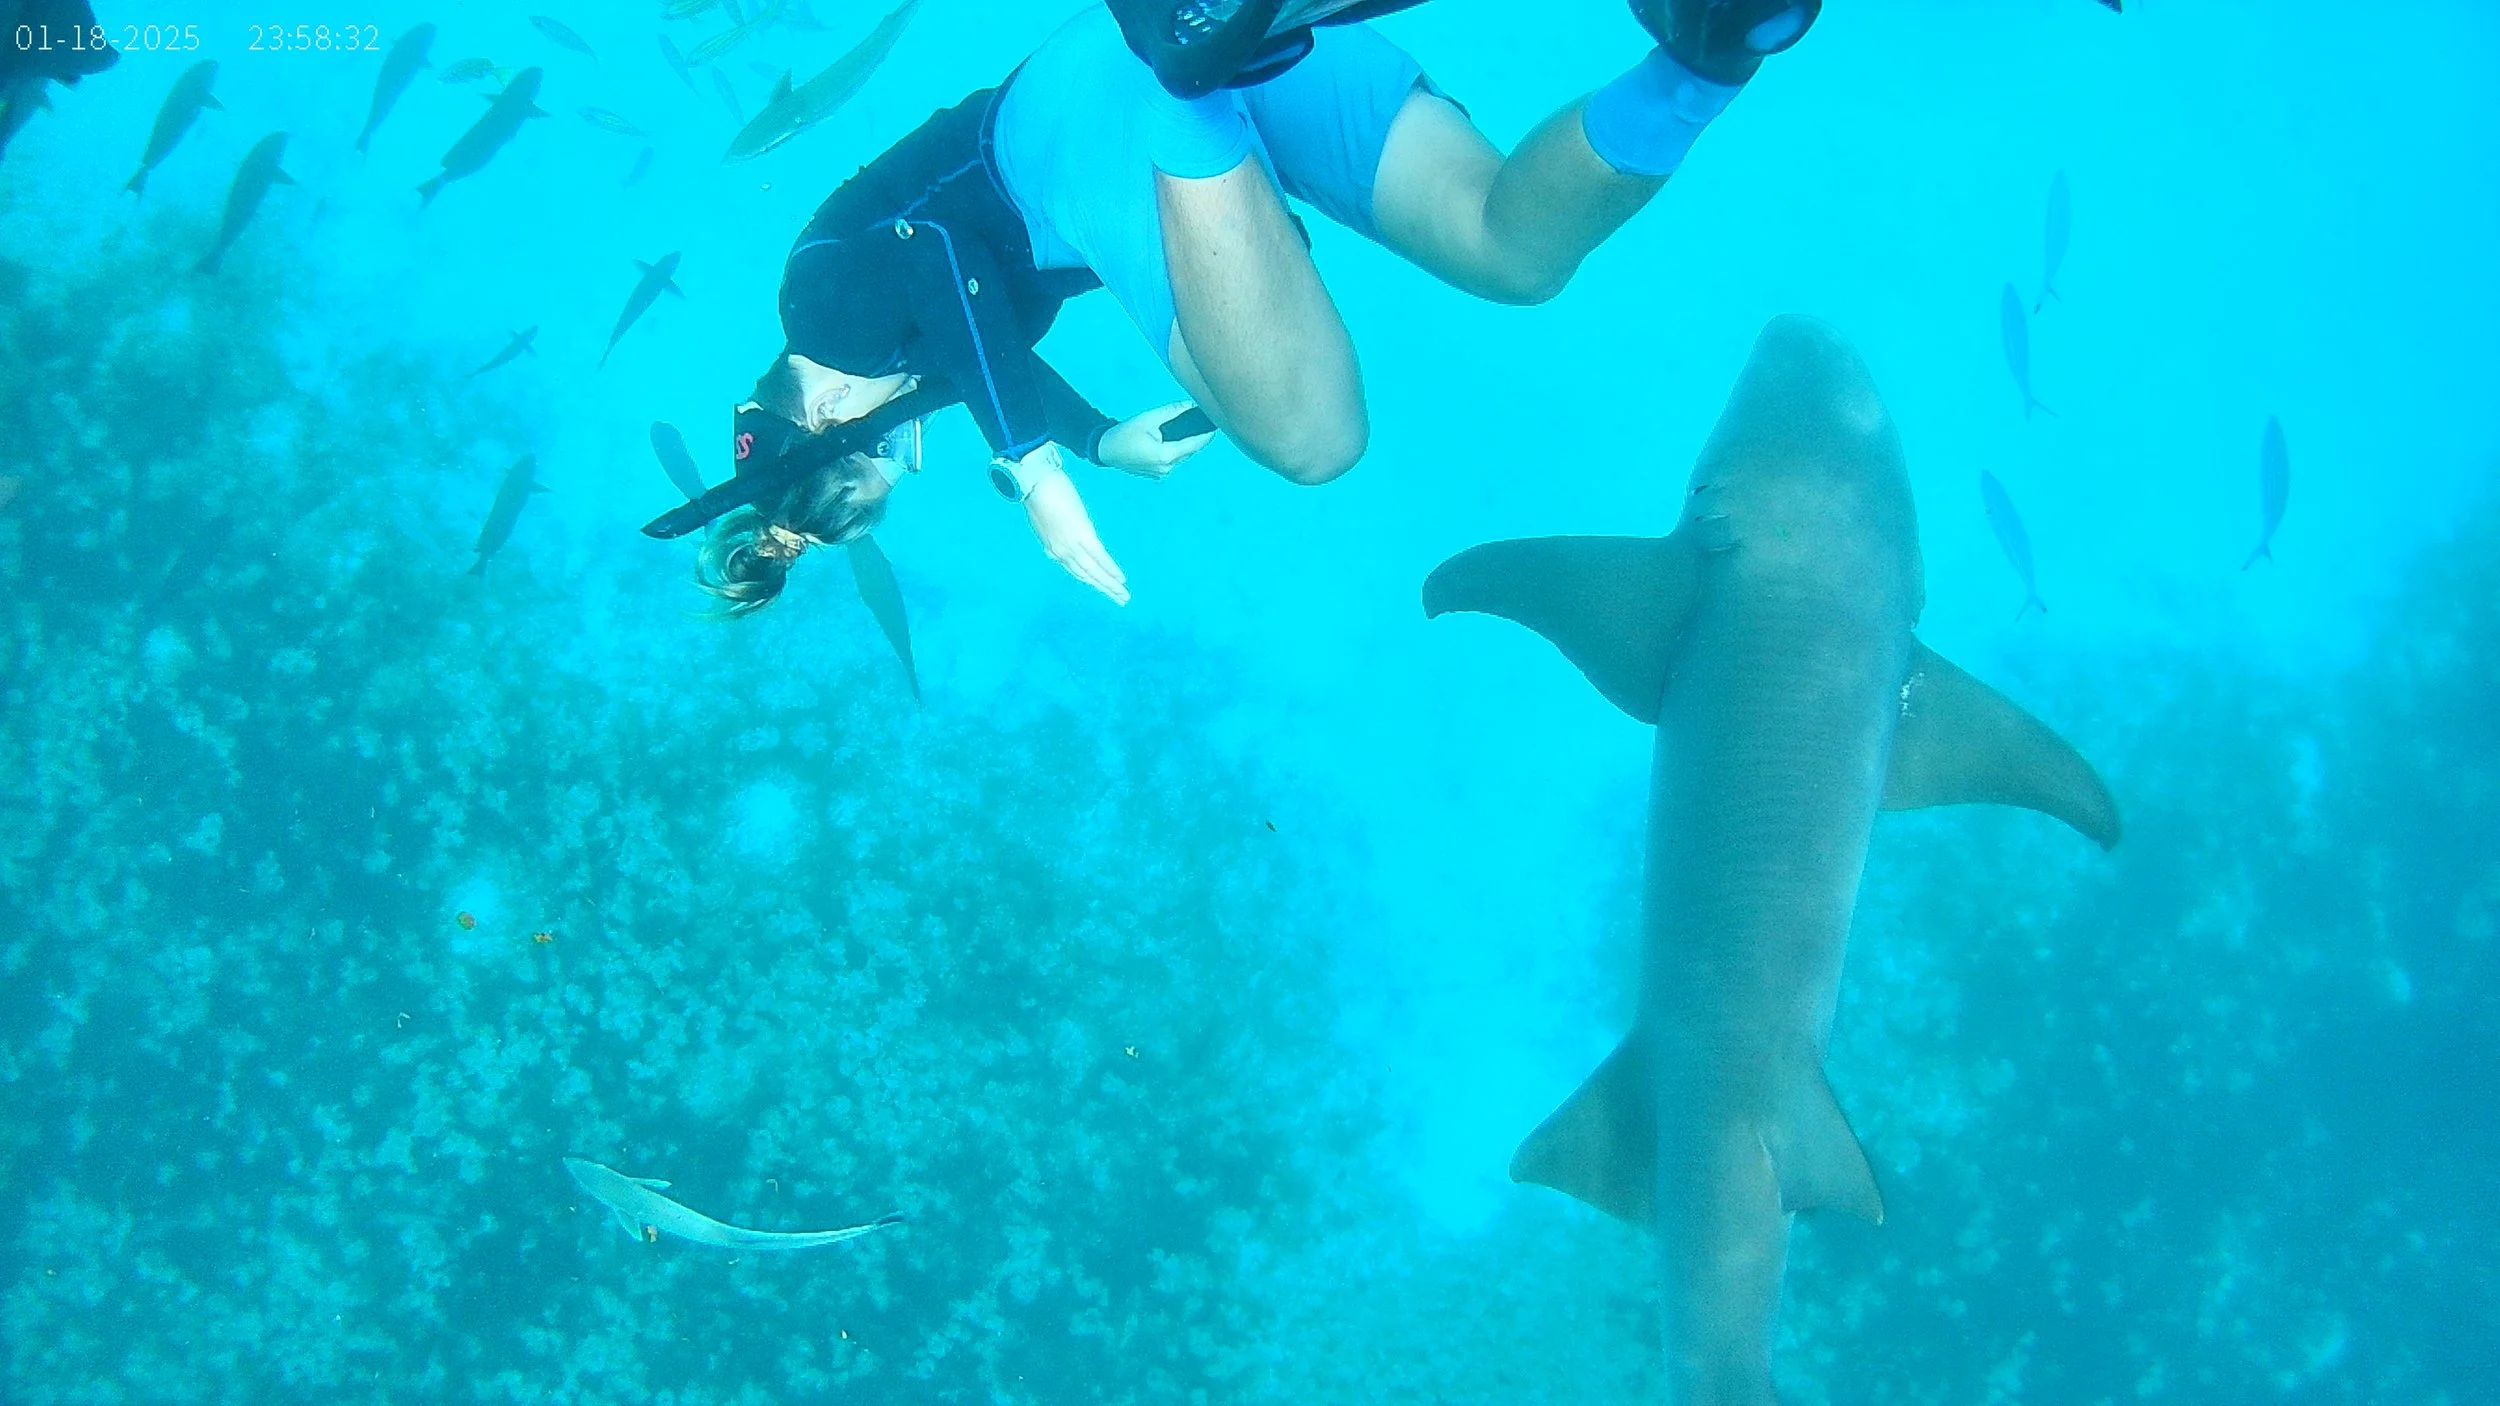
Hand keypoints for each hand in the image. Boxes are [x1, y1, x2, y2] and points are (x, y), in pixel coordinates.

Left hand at [1023, 467, 1129, 604]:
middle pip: (1086, 576)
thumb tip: (1058, 538)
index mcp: (1051, 548)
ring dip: (1110, 585)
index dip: (1090, 580)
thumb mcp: (1042, 519)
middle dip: (1103, 589)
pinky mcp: (1083, 536)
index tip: (1101, 587)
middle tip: (1120, 600)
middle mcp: (1061, 552)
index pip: (1073, 570)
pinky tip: (1121, 579)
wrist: (1035, 482)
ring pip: (1094, 572)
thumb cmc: (1038, 493)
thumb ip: (1052, 532)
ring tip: (1123, 596)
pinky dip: (1111, 570)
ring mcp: (1072, 545)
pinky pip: (1100, 558)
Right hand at [1095, 401, 1216, 479]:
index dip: (1208, 435)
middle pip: (1190, 451)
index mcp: (1165, 456)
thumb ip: (1172, 411)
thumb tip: (1191, 404)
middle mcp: (1166, 468)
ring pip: (1182, 457)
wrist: (1105, 450)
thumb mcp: (1148, 418)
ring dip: (1188, 445)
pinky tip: (1177, 439)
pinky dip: (1177, 450)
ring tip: (1196, 430)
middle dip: (1198, 438)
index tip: (1218, 425)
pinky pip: (1173, 461)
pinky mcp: (1157, 474)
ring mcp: (1162, 473)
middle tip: (1208, 423)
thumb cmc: (1124, 432)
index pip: (1194, 445)